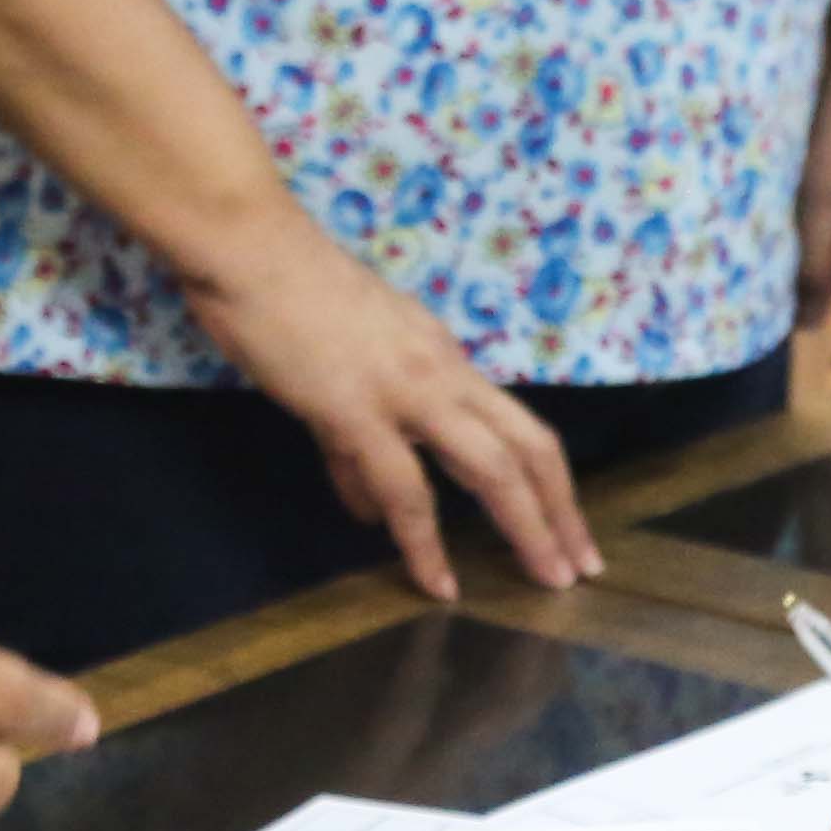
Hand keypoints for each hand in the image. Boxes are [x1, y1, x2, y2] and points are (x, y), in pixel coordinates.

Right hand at [184, 219, 598, 602]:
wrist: (249, 248)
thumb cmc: (288, 295)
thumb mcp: (347, 362)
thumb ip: (358, 442)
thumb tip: (372, 507)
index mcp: (443, 357)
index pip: (517, 425)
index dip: (550, 481)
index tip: (569, 528)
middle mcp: (443, 372)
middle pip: (529, 448)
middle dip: (561, 512)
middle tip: (581, 568)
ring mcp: (406, 391)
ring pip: (491, 469)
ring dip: (524, 528)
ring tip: (544, 581)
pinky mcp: (358, 411)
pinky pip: (406, 489)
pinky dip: (425, 543)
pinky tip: (437, 582)